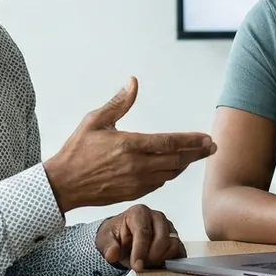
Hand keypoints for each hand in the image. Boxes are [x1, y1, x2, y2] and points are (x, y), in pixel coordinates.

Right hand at [43, 77, 216, 210]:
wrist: (63, 184)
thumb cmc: (77, 150)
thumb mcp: (95, 121)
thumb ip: (119, 103)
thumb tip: (133, 82)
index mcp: (130, 145)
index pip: (170, 143)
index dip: (192, 141)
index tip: (207, 138)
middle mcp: (137, 166)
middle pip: (177, 160)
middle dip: (197, 153)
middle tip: (212, 148)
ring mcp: (136, 182)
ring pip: (170, 173)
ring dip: (185, 164)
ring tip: (196, 155)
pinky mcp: (132, 193)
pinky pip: (159, 183)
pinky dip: (170, 174)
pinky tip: (173, 167)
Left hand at [96, 204, 184, 271]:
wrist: (123, 240)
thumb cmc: (117, 236)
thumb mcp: (105, 240)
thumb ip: (108, 247)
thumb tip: (112, 254)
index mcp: (139, 212)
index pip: (144, 231)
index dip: (140, 251)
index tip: (136, 265)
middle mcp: (156, 217)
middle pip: (161, 238)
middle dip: (151, 256)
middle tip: (141, 265)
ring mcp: (168, 227)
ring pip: (173, 244)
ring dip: (160, 258)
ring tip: (147, 263)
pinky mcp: (175, 238)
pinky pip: (180, 250)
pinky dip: (171, 260)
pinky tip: (158, 264)